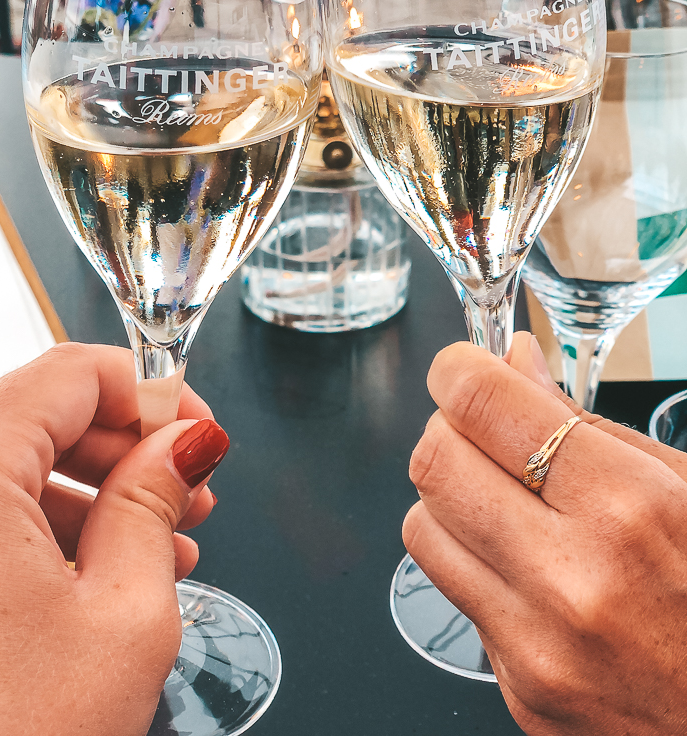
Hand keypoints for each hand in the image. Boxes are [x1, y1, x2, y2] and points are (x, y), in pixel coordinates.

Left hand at [0, 342, 228, 735]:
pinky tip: (111, 569)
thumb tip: (186, 439)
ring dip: (101, 490)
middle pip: (43, 415)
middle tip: (190, 487)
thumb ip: (157, 501)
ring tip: (165, 540)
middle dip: (129, 445)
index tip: (193, 425)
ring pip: (21, 466)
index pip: (68, 373)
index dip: (148, 389)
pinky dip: (57, 526)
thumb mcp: (123, 612)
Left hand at [403, 332, 686, 735]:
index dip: (457, 371)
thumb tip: (514, 362)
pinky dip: (474, 560)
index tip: (459, 367)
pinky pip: (454, 593)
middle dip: (446, 427)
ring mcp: (536, 643)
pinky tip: (526, 564)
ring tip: (504, 498)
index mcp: (626, 508)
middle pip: (433, 461)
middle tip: (481, 429)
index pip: (483, 406)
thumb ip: (588, 422)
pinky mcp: (518, 687)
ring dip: (448, 496)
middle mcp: (571, 577)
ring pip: (421, 526)